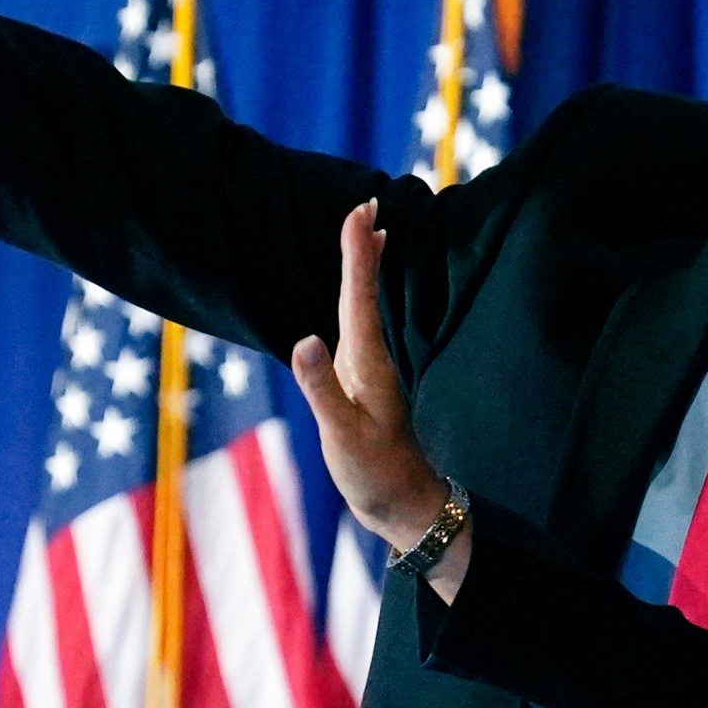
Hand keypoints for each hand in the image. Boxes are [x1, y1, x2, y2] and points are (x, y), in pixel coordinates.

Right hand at [291, 202, 469, 591]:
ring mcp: (367, 373)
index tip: (362, 210)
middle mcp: (370, 361)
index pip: (359, 298)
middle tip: (368, 203)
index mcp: (366, 364)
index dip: (359, 254)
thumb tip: (304, 342)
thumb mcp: (342, 435)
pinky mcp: (361, 386)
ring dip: (365, 269)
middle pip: (364, 293)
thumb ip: (321, 390)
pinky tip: (355, 302)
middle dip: (364, 248)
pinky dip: (358, 301)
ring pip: (364, 308)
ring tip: (370, 233)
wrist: (402, 505)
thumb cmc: (373, 473)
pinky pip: (358, 329)